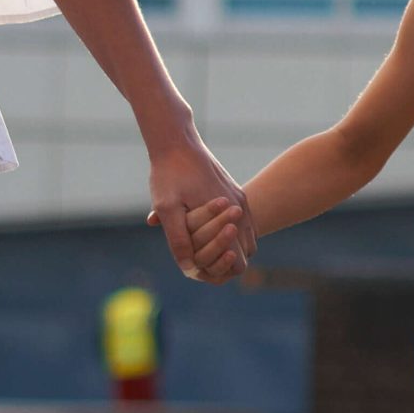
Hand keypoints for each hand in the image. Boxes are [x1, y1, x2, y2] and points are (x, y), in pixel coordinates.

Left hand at [142, 138, 255, 283]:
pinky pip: (243, 222)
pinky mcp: (237, 193)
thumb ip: (178, 239)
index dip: (220, 270)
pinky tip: (209, 230)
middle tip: (199, 257)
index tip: (199, 266)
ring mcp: (241, 200)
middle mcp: (241, 209)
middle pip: (245, 253)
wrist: (177, 142)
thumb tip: (188, 268)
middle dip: (224, 259)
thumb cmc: (169, 174)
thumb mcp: (167, 207)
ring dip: (229, 246)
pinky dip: (231, 232)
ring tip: (202, 246)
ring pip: (246, 239)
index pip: (238, 261)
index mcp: (228, 215)